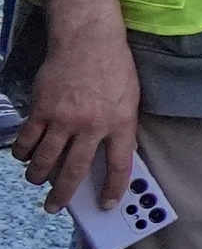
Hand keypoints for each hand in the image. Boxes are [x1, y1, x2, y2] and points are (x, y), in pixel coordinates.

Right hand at [10, 18, 140, 224]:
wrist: (88, 41)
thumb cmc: (114, 68)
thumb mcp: (130, 99)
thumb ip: (121, 128)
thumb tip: (112, 155)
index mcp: (120, 123)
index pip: (120, 166)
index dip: (113, 189)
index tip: (106, 204)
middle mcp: (92, 126)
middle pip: (75, 170)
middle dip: (63, 194)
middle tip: (54, 207)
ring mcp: (64, 119)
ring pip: (46, 160)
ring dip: (38, 176)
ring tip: (36, 181)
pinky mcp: (42, 110)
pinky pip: (28, 140)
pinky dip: (23, 153)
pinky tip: (24, 156)